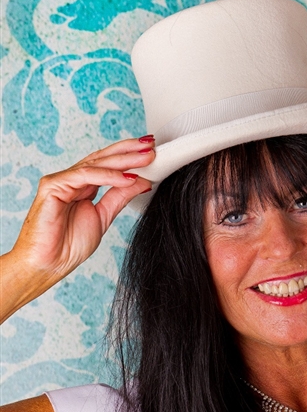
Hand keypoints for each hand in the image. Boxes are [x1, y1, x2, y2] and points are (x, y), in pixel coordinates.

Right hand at [1, 137, 153, 318]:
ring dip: (123, 160)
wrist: (48, 265)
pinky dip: (108, 176)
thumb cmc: (68, 246)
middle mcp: (72, 180)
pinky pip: (84, 176)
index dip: (129, 156)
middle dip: (129, 151)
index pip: (108, 164)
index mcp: (83, 186)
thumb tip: (142, 180)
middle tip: (152, 147)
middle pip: (103, 159)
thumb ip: (120, 197)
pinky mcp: (52, 186)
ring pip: (96, 164)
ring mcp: (61, 181)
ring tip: (146, 158)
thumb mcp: (104, 217)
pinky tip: (126, 177)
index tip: (152, 152)